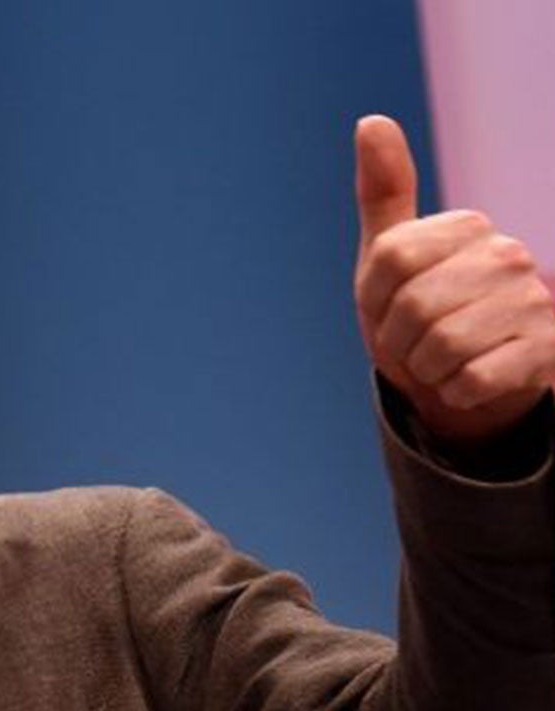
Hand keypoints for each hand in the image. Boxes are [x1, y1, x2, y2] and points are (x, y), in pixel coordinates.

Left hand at [353, 114, 554, 445]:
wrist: (462, 378)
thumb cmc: (420, 314)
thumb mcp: (388, 260)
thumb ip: (384, 192)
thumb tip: (370, 121)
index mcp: (469, 228)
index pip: (389, 261)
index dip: (376, 300)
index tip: (393, 307)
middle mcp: (510, 255)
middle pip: (413, 309)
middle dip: (400, 341)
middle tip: (419, 343)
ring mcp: (535, 301)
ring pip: (442, 349)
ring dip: (428, 370)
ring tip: (445, 361)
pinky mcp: (548, 350)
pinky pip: (472, 382)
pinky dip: (457, 392)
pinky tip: (472, 380)